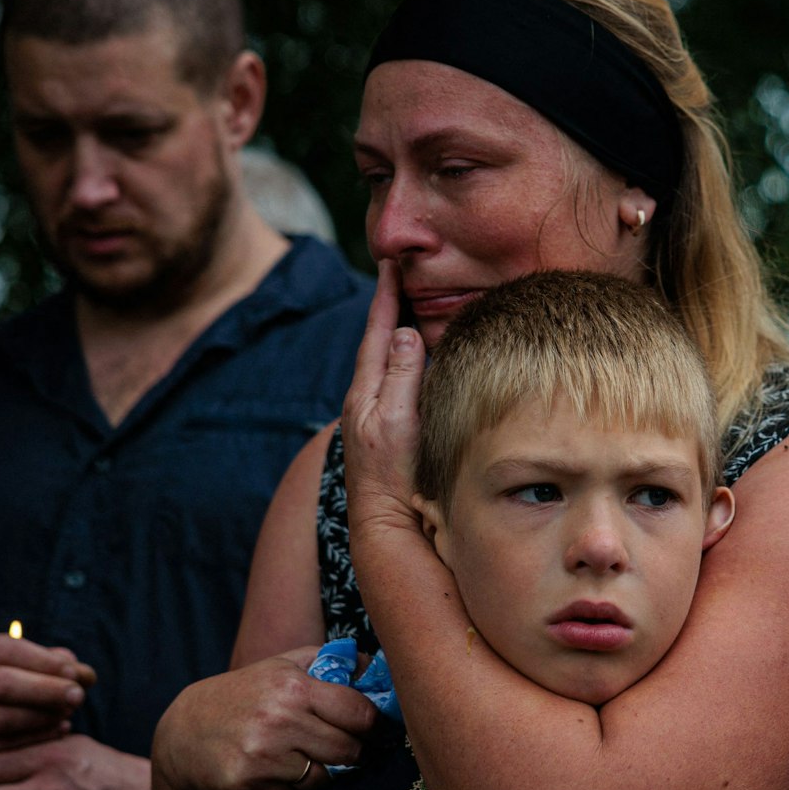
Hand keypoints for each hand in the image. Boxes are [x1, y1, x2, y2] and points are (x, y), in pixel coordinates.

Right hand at [0, 632, 96, 772]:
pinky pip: (0, 747)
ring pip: (0, 717)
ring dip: (42, 715)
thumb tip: (84, 673)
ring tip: (70, 713)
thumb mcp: (2, 670)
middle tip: (79, 694)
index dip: (42, 659)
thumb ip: (43, 665)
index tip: (76, 669)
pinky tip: (58, 731)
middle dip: (45, 687)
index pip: (2, 649)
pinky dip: (34, 738)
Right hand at [152, 647, 377, 789]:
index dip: (371, 724)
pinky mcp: (246, 785)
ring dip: (317, 771)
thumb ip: (330, 663)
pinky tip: (267, 771)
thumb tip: (375, 667)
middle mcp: (278, 720)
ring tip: (295, 756)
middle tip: (339, 747)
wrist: (184, 731)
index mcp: (293, 686)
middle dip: (349, 752)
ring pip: (322, 778)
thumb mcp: (282, 666)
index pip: (358, 712)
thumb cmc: (244, 694)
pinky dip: (286, 788)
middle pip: (347, 750)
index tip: (370, 728)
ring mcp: (261, 755)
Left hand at [340, 260, 426, 541]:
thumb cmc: (392, 476)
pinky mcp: (388, 433)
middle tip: (400, 276)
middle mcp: (367, 400)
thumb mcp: (397, 421)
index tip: (391, 264)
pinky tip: (421, 365)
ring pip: (389, 364)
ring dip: (399, 334)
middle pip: (380, 343)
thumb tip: (407, 333)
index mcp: (367, 391)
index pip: (379, 332)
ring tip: (411, 309)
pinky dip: (408, 364)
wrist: (385, 525)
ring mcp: (376, 417)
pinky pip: (398, 384)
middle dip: (390, 309)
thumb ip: (402, 376)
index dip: (387, 298)